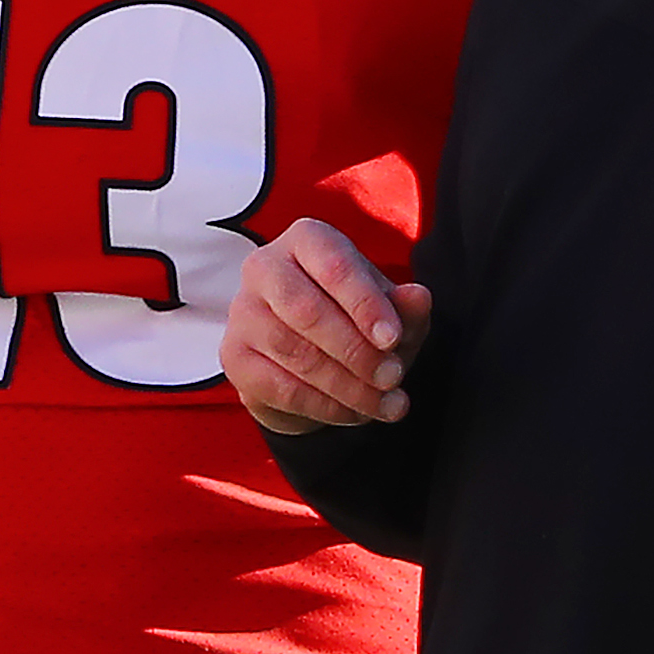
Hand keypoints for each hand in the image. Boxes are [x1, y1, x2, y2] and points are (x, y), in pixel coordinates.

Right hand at [222, 218, 431, 435]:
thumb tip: (419, 297)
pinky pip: (279, 387)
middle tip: (394, 377)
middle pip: (306, 310)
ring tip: (386, 404)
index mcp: (307, 240)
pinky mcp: (234, 356)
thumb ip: (406, 306)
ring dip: (347, 385)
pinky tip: (355, 413)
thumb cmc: (357, 319)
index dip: (365, 303)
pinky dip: (324, 406)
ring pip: (294, 352)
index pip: (334, 266)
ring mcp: (243, 312)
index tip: (394, 339)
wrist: (312, 359)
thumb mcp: (391, 312)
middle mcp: (264, 267)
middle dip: (356, 350)